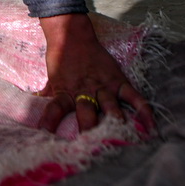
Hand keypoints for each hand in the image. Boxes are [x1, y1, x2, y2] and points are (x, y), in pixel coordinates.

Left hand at [37, 13, 154, 134]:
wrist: (72, 36)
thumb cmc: (61, 59)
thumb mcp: (52, 79)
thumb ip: (47, 96)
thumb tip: (34, 108)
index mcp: (64, 92)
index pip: (54, 110)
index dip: (50, 122)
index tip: (47, 136)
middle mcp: (84, 91)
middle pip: (86, 114)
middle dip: (90, 131)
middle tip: (93, 148)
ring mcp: (103, 87)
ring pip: (110, 107)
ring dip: (115, 122)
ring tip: (121, 137)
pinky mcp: (118, 81)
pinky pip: (134, 98)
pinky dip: (143, 111)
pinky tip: (150, 126)